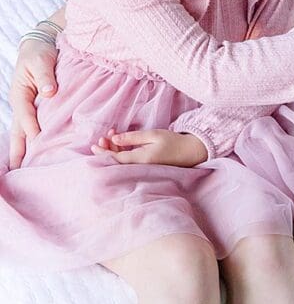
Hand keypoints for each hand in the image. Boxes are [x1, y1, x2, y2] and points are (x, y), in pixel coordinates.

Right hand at [8, 35, 58, 168]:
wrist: (40, 46)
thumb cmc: (39, 53)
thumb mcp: (41, 61)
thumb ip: (45, 77)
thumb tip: (50, 92)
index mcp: (20, 95)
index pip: (26, 116)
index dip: (32, 129)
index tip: (38, 143)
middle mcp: (21, 105)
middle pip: (18, 132)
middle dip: (17, 152)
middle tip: (16, 173)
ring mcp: (27, 108)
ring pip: (23, 134)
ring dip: (23, 151)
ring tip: (23, 171)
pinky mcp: (35, 109)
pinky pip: (32, 128)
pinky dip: (33, 142)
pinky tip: (37, 154)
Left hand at [91, 129, 208, 165]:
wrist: (190, 152)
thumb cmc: (173, 142)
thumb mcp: (152, 135)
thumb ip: (132, 138)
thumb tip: (114, 139)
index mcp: (141, 159)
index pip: (115, 159)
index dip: (103, 153)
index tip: (94, 145)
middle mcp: (140, 167)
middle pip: (116, 162)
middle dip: (107, 150)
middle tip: (102, 137)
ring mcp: (143, 168)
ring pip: (122, 162)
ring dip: (114, 151)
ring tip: (111, 137)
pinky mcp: (146, 167)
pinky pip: (129, 162)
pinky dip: (123, 153)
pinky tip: (121, 144)